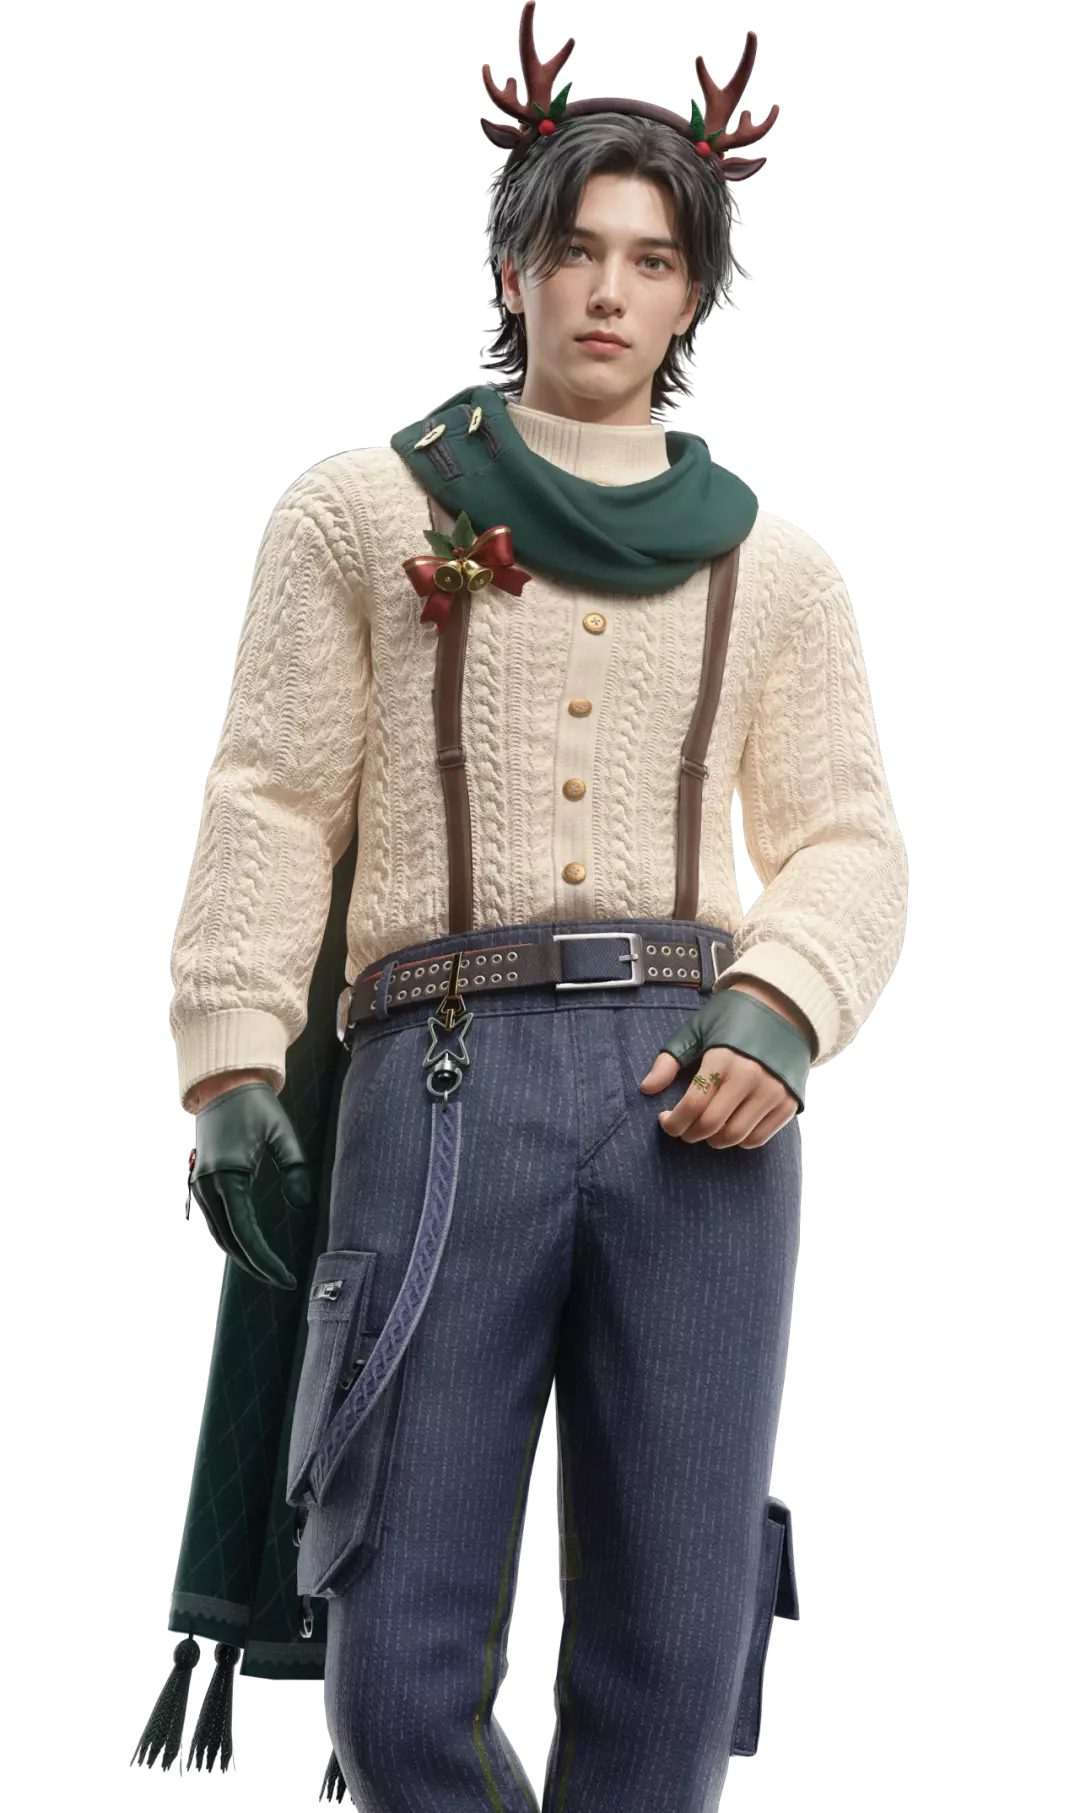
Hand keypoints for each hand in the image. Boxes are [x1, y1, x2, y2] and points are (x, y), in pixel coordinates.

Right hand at [188, 1081, 308, 1288]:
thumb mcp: (283, 1133)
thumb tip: (301, 1205)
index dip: (265, 1261)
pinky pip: (215, 1220)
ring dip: (242, 1256)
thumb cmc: (256, 1106)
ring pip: (219, 1234)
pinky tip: (249, 1248)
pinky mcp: (202, 1182)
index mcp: (227, 1176)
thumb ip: (296, 1169)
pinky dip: (231, 1239)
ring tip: (269, 1271)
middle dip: (256, 1266)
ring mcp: (201, 1185)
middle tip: (283, 1280)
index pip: (246, 1234)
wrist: (224, 1083)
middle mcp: (208, 1185)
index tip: (286, 1277)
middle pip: (230, 1242)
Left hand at [639, 980, 804, 1149]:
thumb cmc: (732, 1019)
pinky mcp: (788, 1103)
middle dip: (689, 1133)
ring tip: (705, 1127)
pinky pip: (759, 1138)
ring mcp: (773, 1092)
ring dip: (713, 1140)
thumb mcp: (696, 1031)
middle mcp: (750, 1077)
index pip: (694, 1104)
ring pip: (735, 1137)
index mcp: (723, 1058)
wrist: (782, 1009)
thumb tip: (647, 1089)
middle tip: (683, 1127)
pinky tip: (729, 1127)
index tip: (665, 1120)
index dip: (674, 1121)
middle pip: (712, 1125)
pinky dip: (739, 1141)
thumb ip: (670, 1061)